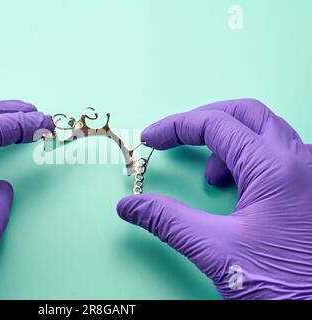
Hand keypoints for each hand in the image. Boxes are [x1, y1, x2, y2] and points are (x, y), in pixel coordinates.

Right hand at [117, 99, 311, 299]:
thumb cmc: (285, 284)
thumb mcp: (216, 250)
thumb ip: (167, 221)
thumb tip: (129, 206)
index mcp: (275, 168)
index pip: (215, 124)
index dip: (175, 127)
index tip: (151, 139)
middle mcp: (299, 161)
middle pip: (246, 114)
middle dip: (205, 119)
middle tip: (177, 136)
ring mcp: (309, 175)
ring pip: (265, 132)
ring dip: (228, 141)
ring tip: (209, 175)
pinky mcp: (309, 191)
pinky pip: (277, 156)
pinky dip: (247, 159)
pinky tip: (236, 189)